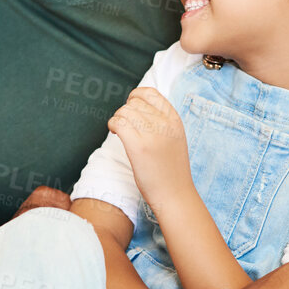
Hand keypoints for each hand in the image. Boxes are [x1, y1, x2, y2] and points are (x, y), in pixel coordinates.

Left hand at [108, 87, 189, 208]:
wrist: (175, 195)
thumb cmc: (171, 170)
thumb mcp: (174, 138)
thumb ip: (162, 122)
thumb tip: (137, 107)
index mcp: (175, 120)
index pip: (151, 93)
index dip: (136, 97)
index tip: (130, 108)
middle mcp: (165, 124)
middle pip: (134, 103)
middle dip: (125, 112)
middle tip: (125, 126)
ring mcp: (153, 134)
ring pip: (124, 112)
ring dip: (118, 119)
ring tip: (120, 131)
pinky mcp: (139, 147)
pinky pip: (119, 123)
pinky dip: (113, 125)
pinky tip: (115, 133)